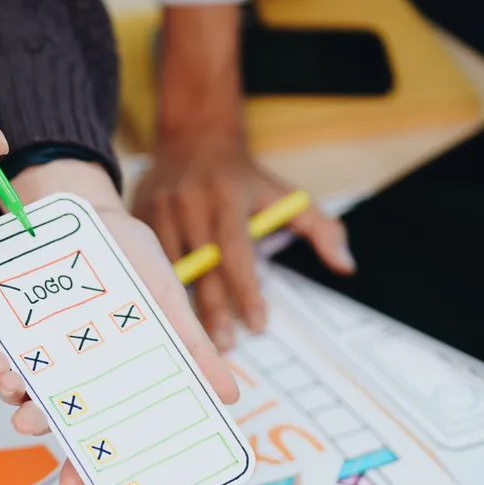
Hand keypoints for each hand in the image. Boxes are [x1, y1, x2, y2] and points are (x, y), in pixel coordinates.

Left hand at [0, 158, 239, 484]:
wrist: (87, 206)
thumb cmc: (132, 256)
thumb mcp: (169, 299)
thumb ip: (193, 346)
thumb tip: (231, 396)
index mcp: (111, 371)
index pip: (100, 426)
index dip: (90, 461)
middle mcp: (72, 367)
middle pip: (57, 417)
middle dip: (50, 439)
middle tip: (43, 452)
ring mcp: (38, 347)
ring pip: (23, 389)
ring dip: (18, 401)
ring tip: (19, 402)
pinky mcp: (8, 324)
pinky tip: (1, 362)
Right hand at [135, 126, 351, 350]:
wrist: (194, 137)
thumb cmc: (244, 178)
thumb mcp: (286, 194)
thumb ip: (320, 229)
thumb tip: (345, 264)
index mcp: (228, 195)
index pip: (236, 250)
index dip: (246, 289)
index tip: (258, 323)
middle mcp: (191, 200)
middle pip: (202, 265)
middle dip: (214, 309)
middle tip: (226, 347)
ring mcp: (160, 206)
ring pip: (171, 267)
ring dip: (183, 306)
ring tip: (195, 341)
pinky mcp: (138, 213)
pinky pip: (146, 258)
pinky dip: (156, 287)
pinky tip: (165, 315)